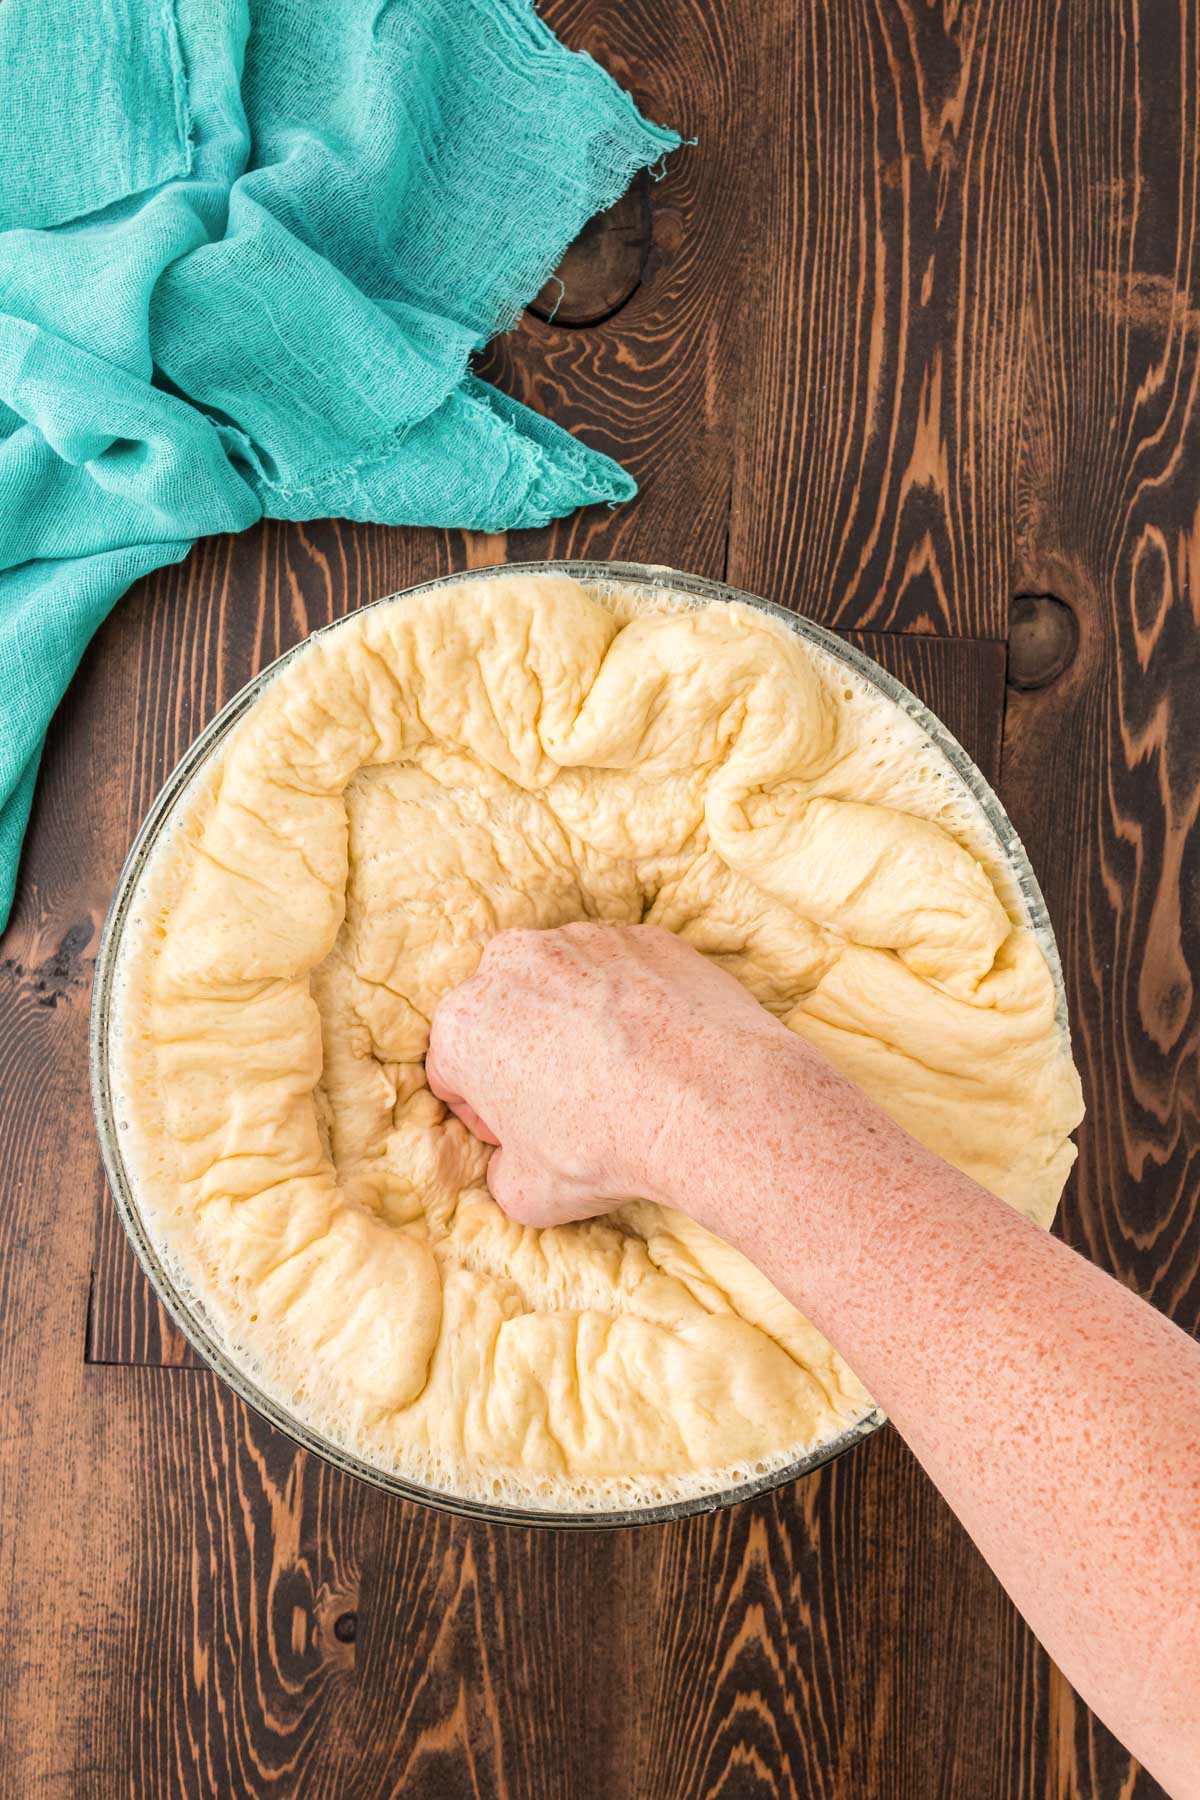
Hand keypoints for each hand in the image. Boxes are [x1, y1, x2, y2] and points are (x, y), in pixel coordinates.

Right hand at [425, 922, 790, 1227]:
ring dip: (574, 1021)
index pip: (452, 1071)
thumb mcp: (527, 1195)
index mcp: (463, 1021)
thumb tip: (514, 1163)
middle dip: (521, 1055)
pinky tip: (657, 1050)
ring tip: (618, 1076)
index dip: (482, 1113)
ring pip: (562, 985)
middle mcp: (513, 962)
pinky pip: (623, 973)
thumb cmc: (606, 1148)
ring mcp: (584, 940)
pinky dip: (630, 1003)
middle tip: (565, 1105)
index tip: (517, 1136)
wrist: (711, 1102)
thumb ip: (502, 1173)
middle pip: (503, 1014)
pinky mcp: (644, 937)